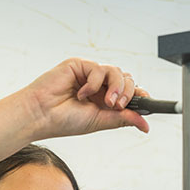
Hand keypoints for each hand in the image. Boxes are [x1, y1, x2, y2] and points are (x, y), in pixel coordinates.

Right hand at [23, 58, 149, 139]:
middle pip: (127, 80)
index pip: (128, 93)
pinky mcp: (79, 65)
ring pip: (117, 72)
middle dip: (128, 93)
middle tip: (117, 106)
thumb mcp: (100, 121)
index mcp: (103, 100)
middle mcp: (98, 86)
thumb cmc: (63, 121)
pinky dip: (94, 83)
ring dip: (116, 87)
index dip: (139, 96)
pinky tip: (81, 93)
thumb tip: (145, 125)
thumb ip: (123, 119)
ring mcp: (89, 74)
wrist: (41, 116)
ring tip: (106, 102)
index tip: (148, 103)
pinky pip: (99, 68)